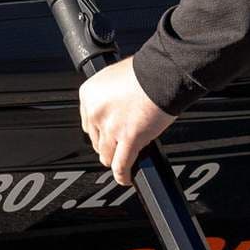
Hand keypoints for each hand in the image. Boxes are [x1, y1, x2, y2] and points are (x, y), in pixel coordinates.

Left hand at [78, 58, 174, 185]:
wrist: (161, 73)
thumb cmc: (145, 71)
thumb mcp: (114, 78)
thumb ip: (108, 96)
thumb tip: (113, 110)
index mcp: (89, 94)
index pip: (88, 123)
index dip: (99, 132)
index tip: (105, 136)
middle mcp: (95, 111)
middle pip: (96, 140)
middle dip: (107, 145)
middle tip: (117, 146)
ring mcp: (111, 127)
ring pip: (106, 155)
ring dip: (114, 160)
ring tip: (120, 164)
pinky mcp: (129, 139)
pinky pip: (121, 165)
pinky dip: (122, 175)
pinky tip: (125, 178)